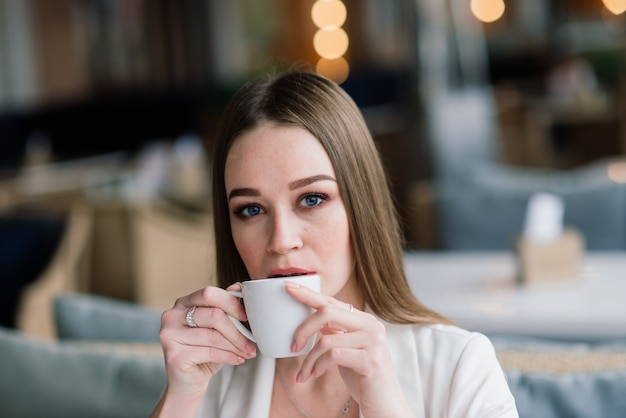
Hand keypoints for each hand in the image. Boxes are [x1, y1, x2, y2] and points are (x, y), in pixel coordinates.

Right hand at [158, 283, 256, 398]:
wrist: (187, 382)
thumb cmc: (203, 351)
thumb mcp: (216, 327)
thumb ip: (224, 306)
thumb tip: (239, 287)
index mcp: (182, 303)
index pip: (209, 293)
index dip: (231, 303)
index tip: (247, 316)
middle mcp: (172, 316)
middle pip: (214, 315)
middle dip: (237, 330)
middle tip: (252, 341)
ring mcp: (170, 336)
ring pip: (214, 336)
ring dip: (236, 345)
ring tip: (248, 352)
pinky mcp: (174, 356)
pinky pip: (210, 352)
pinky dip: (229, 356)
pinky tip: (238, 359)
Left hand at [285, 282, 413, 417]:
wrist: (386, 405)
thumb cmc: (364, 379)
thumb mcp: (347, 350)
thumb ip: (335, 332)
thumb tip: (311, 320)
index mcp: (365, 320)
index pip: (332, 301)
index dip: (308, 294)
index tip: (288, 286)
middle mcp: (371, 325)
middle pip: (327, 312)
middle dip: (303, 329)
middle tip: (293, 346)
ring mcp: (373, 341)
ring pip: (326, 339)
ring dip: (308, 359)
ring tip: (304, 373)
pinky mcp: (370, 359)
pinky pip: (333, 355)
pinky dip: (318, 366)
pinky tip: (315, 375)